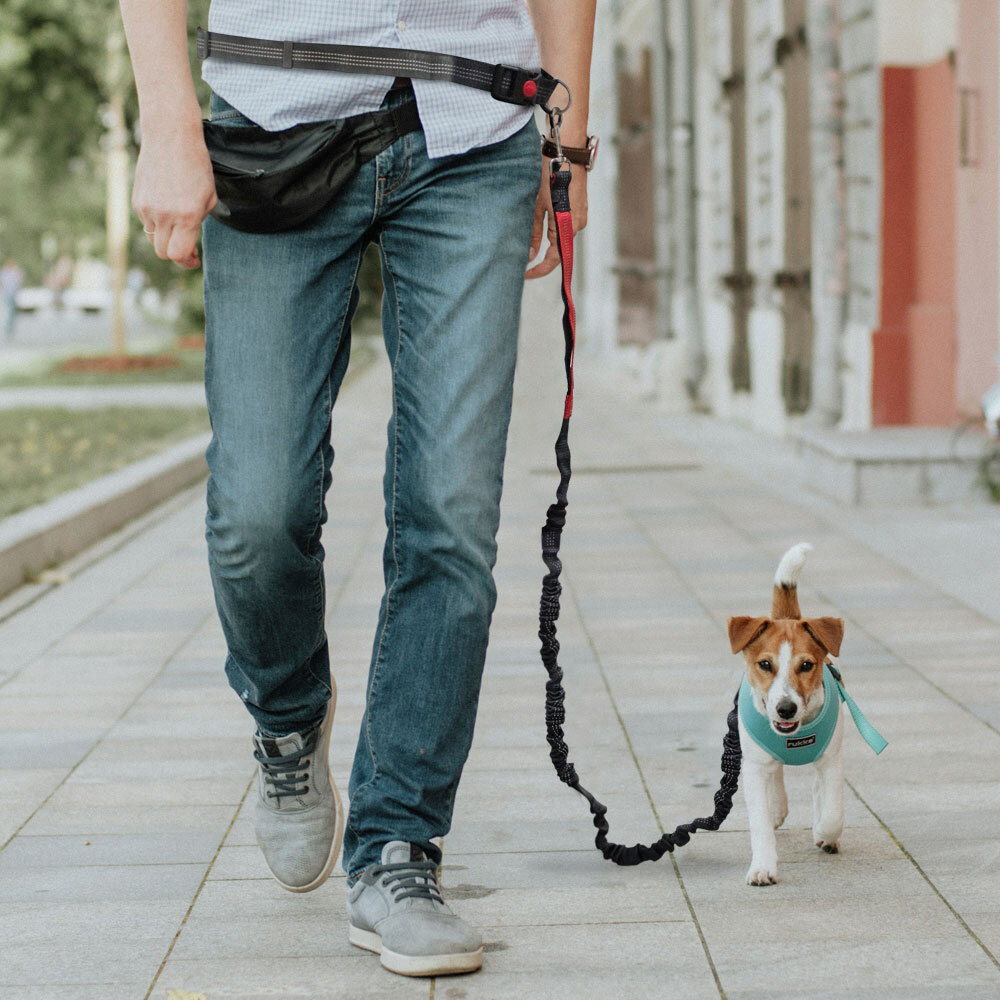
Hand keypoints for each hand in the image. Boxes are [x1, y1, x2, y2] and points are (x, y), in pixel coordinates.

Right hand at [133, 117, 217, 269]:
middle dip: (177, 254)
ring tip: (179, 225)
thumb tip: (189, 241)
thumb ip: (199, 221)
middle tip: (188, 248)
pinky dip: (157, 222)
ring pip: (154, 238)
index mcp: (187, 216)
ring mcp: (147, 208)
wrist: (170, 136)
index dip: (186, 262)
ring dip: (167, 238)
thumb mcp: (209, 197)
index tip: (194, 259)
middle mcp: (164, 214)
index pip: (178, 255)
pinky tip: (167, 207)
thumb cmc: (196, 166)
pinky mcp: (137, 200)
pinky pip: (147, 223)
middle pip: (164, 253)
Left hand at [525, 159, 588, 279]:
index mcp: (567, 227)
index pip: (555, 259)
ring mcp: (580, 216)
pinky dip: (554, 231)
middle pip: (560, 249)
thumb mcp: (536, 205)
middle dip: (542, 258)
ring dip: (548, 244)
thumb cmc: (550, 174)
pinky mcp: (580, 208)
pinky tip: (541, 226)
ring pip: (562, 237)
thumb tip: (530, 255)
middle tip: (524, 261)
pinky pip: (566, 226)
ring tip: (529, 243)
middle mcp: (577, 225)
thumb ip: (534, 233)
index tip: (526, 274)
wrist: (567, 150)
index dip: (540, 270)